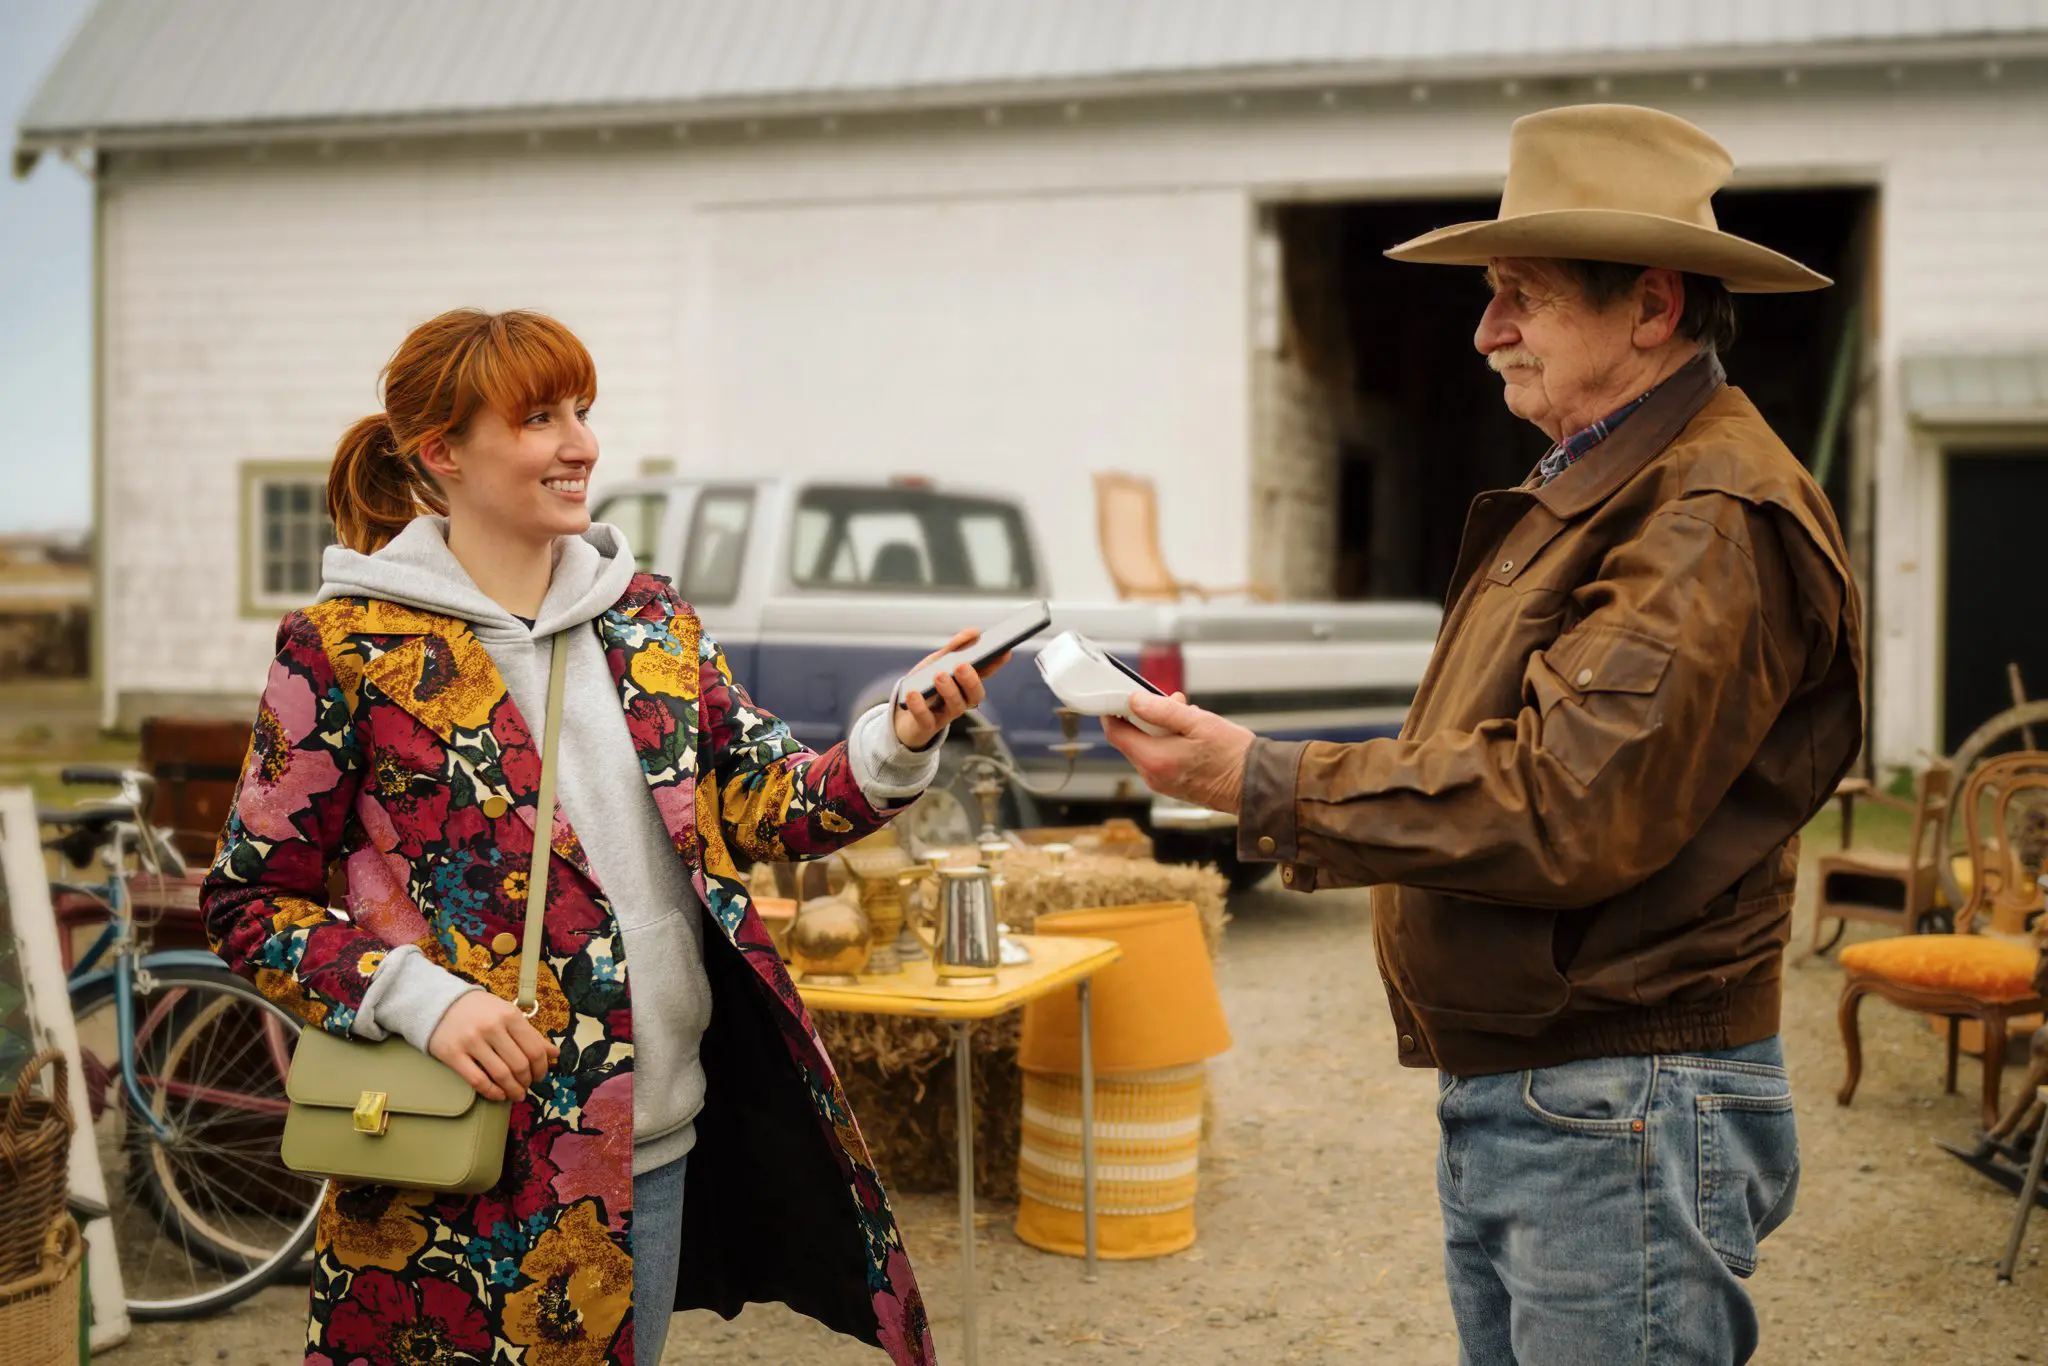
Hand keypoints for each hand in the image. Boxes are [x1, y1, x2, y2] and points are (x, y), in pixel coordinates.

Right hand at [427, 992, 558, 1101]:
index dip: (541, 1068)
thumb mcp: (507, 1014)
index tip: (540, 1076)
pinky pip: (478, 1080)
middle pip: (520, 1064)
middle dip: (527, 1081)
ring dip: (513, 1090)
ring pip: (501, 1075)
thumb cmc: (479, 1010)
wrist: (438, 1003)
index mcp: (510, 1016)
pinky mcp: (453, 1054)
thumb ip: (531, 1034)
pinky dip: (492, 1092)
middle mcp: (492, 1027)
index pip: (534, 1049)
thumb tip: (555, 1053)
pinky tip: (499, 1095)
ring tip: (516, 1095)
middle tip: (527, 1087)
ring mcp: (472, 1041)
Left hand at [893, 628, 1007, 748]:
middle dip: (971, 680)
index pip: (985, 673)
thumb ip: (954, 648)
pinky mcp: (926, 726)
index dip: (996, 664)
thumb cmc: (924, 685)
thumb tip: (975, 632)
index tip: (1004, 652)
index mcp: (965, 683)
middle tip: (962, 665)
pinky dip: (920, 706)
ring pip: (956, 707)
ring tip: (939, 675)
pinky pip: (926, 719)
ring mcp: (945, 714)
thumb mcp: (936, 662)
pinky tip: (913, 694)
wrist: (900, 714)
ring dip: (949, 690)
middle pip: (975, 695)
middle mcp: (961, 700)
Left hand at [1102, 690, 1256, 814]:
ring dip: (1158, 729)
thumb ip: (1162, 711)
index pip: (1116, 734)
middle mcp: (1153, 776)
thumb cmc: (1233, 755)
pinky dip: (1167, 743)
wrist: (1256, 785)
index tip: (1118, 697)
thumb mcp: (1198, 722)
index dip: (1112, 712)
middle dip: (1143, 717)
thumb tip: (1135, 701)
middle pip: (1130, 740)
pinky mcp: (1174, 786)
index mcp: (1154, 760)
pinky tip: (1189, 734)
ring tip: (1186, 716)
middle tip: (1167, 701)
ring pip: (1146, 749)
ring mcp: (1163, 784)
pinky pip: (1160, 759)